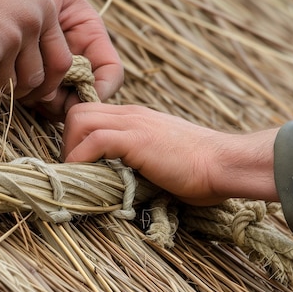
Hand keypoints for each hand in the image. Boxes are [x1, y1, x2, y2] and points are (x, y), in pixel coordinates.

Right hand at [0, 0, 123, 116]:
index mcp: (44, 9)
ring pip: (5, 86)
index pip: (62, 61)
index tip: (33, 88)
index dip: (48, 81)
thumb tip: (43, 80)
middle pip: (34, 80)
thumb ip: (32, 31)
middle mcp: (30, 25)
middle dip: (14, 85)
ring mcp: (6, 42)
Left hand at [0, 0, 122, 116]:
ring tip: (29, 93)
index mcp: (92, 37)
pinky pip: (44, 96)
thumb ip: (58, 43)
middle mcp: (80, 55)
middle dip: (71, 103)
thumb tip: (57, 85)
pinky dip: (35, 100)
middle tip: (46, 101)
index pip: (111, 72)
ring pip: (66, 100)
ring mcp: (59, 66)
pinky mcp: (38, 73)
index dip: (102, 90)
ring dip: (52, 105)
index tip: (83, 98)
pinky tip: (20, 90)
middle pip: (88, 94)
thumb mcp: (52, 7)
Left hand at [63, 103, 279, 205]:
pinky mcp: (137, 139)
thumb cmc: (201, 169)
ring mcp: (134, 123)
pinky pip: (94, 140)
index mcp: (136, 118)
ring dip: (71, 148)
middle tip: (76, 169)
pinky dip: (81, 159)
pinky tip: (87, 177)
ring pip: (79, 119)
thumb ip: (139, 160)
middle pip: (78, 112)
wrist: (225, 163)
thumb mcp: (161, 158)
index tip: (79, 162)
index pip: (92, 113)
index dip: (78, 136)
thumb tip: (117, 180)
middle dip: (68, 141)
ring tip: (80, 174)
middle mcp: (131, 114)